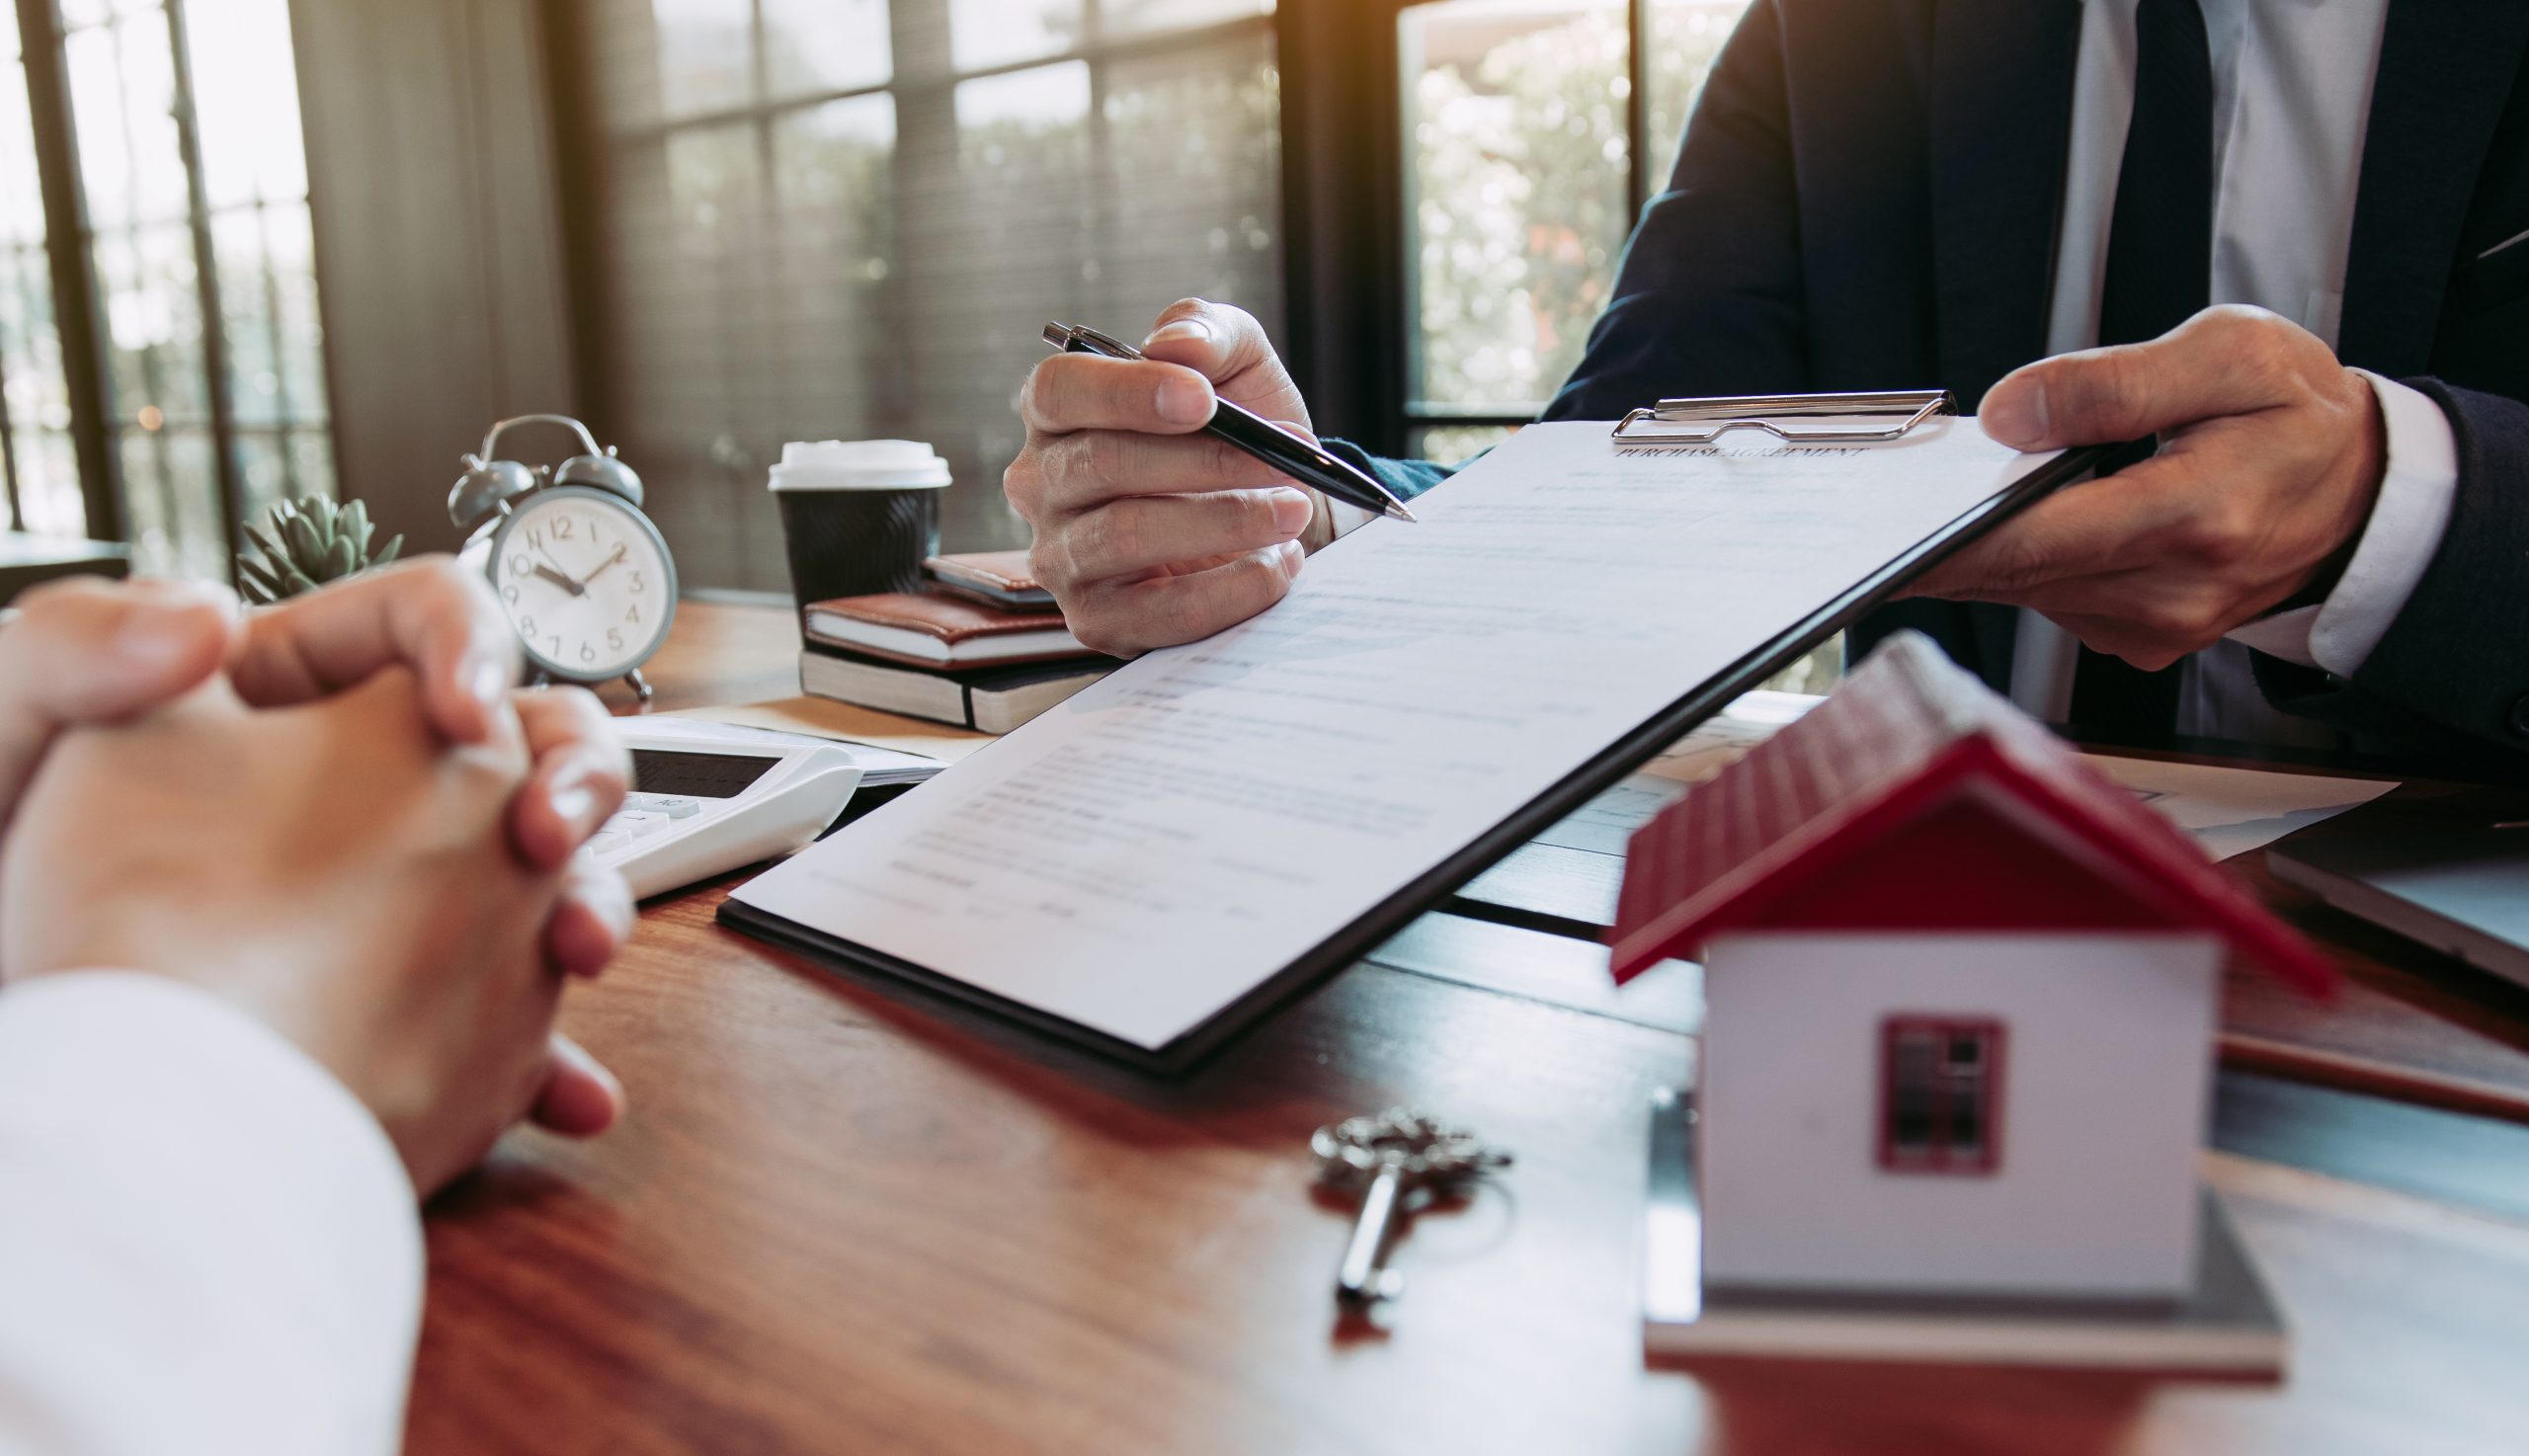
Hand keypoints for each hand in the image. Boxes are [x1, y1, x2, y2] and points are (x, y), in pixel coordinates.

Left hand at [0, 563, 632, 1135]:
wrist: (6, 1057)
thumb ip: (80, 644)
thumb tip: (215, 618)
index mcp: (282, 697)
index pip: (424, 622)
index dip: (473, 649)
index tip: (463, 715)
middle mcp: (359, 792)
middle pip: (526, 740)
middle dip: (577, 776)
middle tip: (548, 835)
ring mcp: (390, 909)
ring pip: (540, 877)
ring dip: (589, 903)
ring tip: (575, 951)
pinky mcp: (396, 1014)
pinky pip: (501, 1025)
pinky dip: (547, 1061)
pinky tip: (564, 1091)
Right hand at [1006, 298, 1319, 655]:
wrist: (1279, 513)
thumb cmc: (1241, 431)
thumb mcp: (1237, 361)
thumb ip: (1207, 332)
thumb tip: (1177, 346)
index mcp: (1058, 412)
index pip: (1060, 391)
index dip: (1127, 392)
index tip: (1203, 400)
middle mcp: (1041, 485)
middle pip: (1102, 463)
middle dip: (1204, 460)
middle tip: (1283, 461)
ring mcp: (1061, 557)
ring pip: (1127, 534)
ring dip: (1226, 521)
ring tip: (1292, 510)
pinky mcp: (1097, 620)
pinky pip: (1160, 611)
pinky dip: (1231, 589)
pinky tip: (1278, 564)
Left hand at [1907, 306, 2385, 669]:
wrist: (2362, 487)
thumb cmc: (2299, 412)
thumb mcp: (2230, 352)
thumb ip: (2115, 383)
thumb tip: (2011, 414)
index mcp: (2196, 516)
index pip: (2036, 538)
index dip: (1947, 537)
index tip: (1883, 531)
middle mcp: (2173, 590)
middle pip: (2016, 573)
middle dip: (1949, 537)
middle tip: (1889, 506)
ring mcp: (2156, 625)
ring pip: (2026, 591)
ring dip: (1985, 548)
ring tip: (1961, 498)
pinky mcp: (2143, 639)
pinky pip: (2053, 601)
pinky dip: (2026, 562)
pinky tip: (2026, 521)